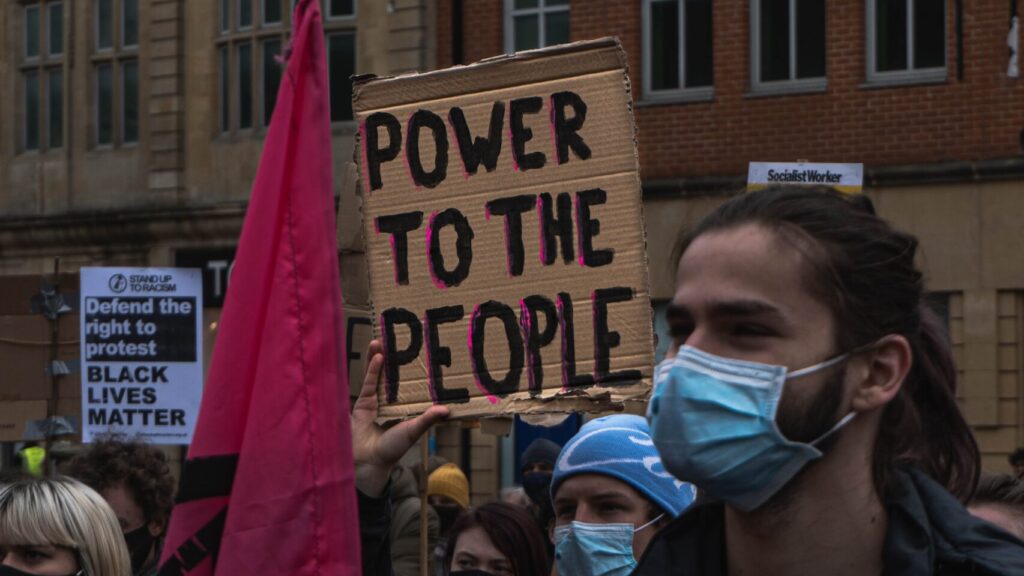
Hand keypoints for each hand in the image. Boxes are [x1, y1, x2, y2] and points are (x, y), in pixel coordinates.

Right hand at [352, 339, 448, 496]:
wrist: (369, 461)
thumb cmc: (393, 449)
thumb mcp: (413, 430)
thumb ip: (427, 419)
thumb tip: (446, 409)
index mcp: (406, 405)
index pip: (412, 383)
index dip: (416, 369)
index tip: (422, 351)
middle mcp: (392, 400)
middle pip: (394, 374)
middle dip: (396, 357)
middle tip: (400, 338)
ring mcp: (376, 400)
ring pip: (379, 375)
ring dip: (380, 357)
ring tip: (383, 340)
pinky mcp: (363, 402)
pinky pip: (369, 382)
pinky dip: (372, 370)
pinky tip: (377, 356)